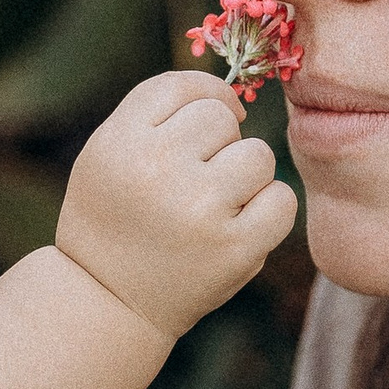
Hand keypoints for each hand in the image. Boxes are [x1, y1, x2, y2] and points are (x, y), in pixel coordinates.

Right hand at [56, 71, 295, 337]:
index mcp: (120, 141)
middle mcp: (157, 168)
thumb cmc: (114, 219)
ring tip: (216, 205)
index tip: (210, 122)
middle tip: (196, 181)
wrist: (107, 302)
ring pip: (258, 154)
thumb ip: (156, 115)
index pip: (181, 86)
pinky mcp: (234, 248)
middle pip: (221, 118)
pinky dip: (269, 211)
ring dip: (246, 176)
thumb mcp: (107, 155)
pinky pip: (281, 199)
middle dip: (219, 144)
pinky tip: (241, 226)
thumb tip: (232, 97)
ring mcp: (199, 208)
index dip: (206, 96)